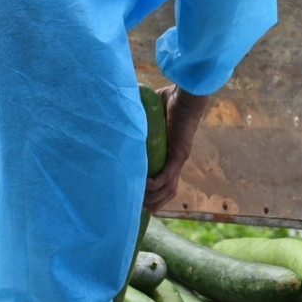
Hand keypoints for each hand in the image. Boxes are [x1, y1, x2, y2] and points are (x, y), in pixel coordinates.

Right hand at [144, 85, 211, 210]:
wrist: (185, 95)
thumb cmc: (170, 101)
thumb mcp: (149, 117)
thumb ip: (137, 121)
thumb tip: (117, 114)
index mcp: (169, 155)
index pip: (163, 183)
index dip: (152, 195)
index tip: (135, 199)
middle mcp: (175, 161)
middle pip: (166, 192)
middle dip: (151, 203)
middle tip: (134, 206)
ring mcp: (178, 159)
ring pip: (168, 189)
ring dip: (153, 198)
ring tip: (137, 200)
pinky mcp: (179, 154)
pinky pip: (167, 176)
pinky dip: (156, 185)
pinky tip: (144, 185)